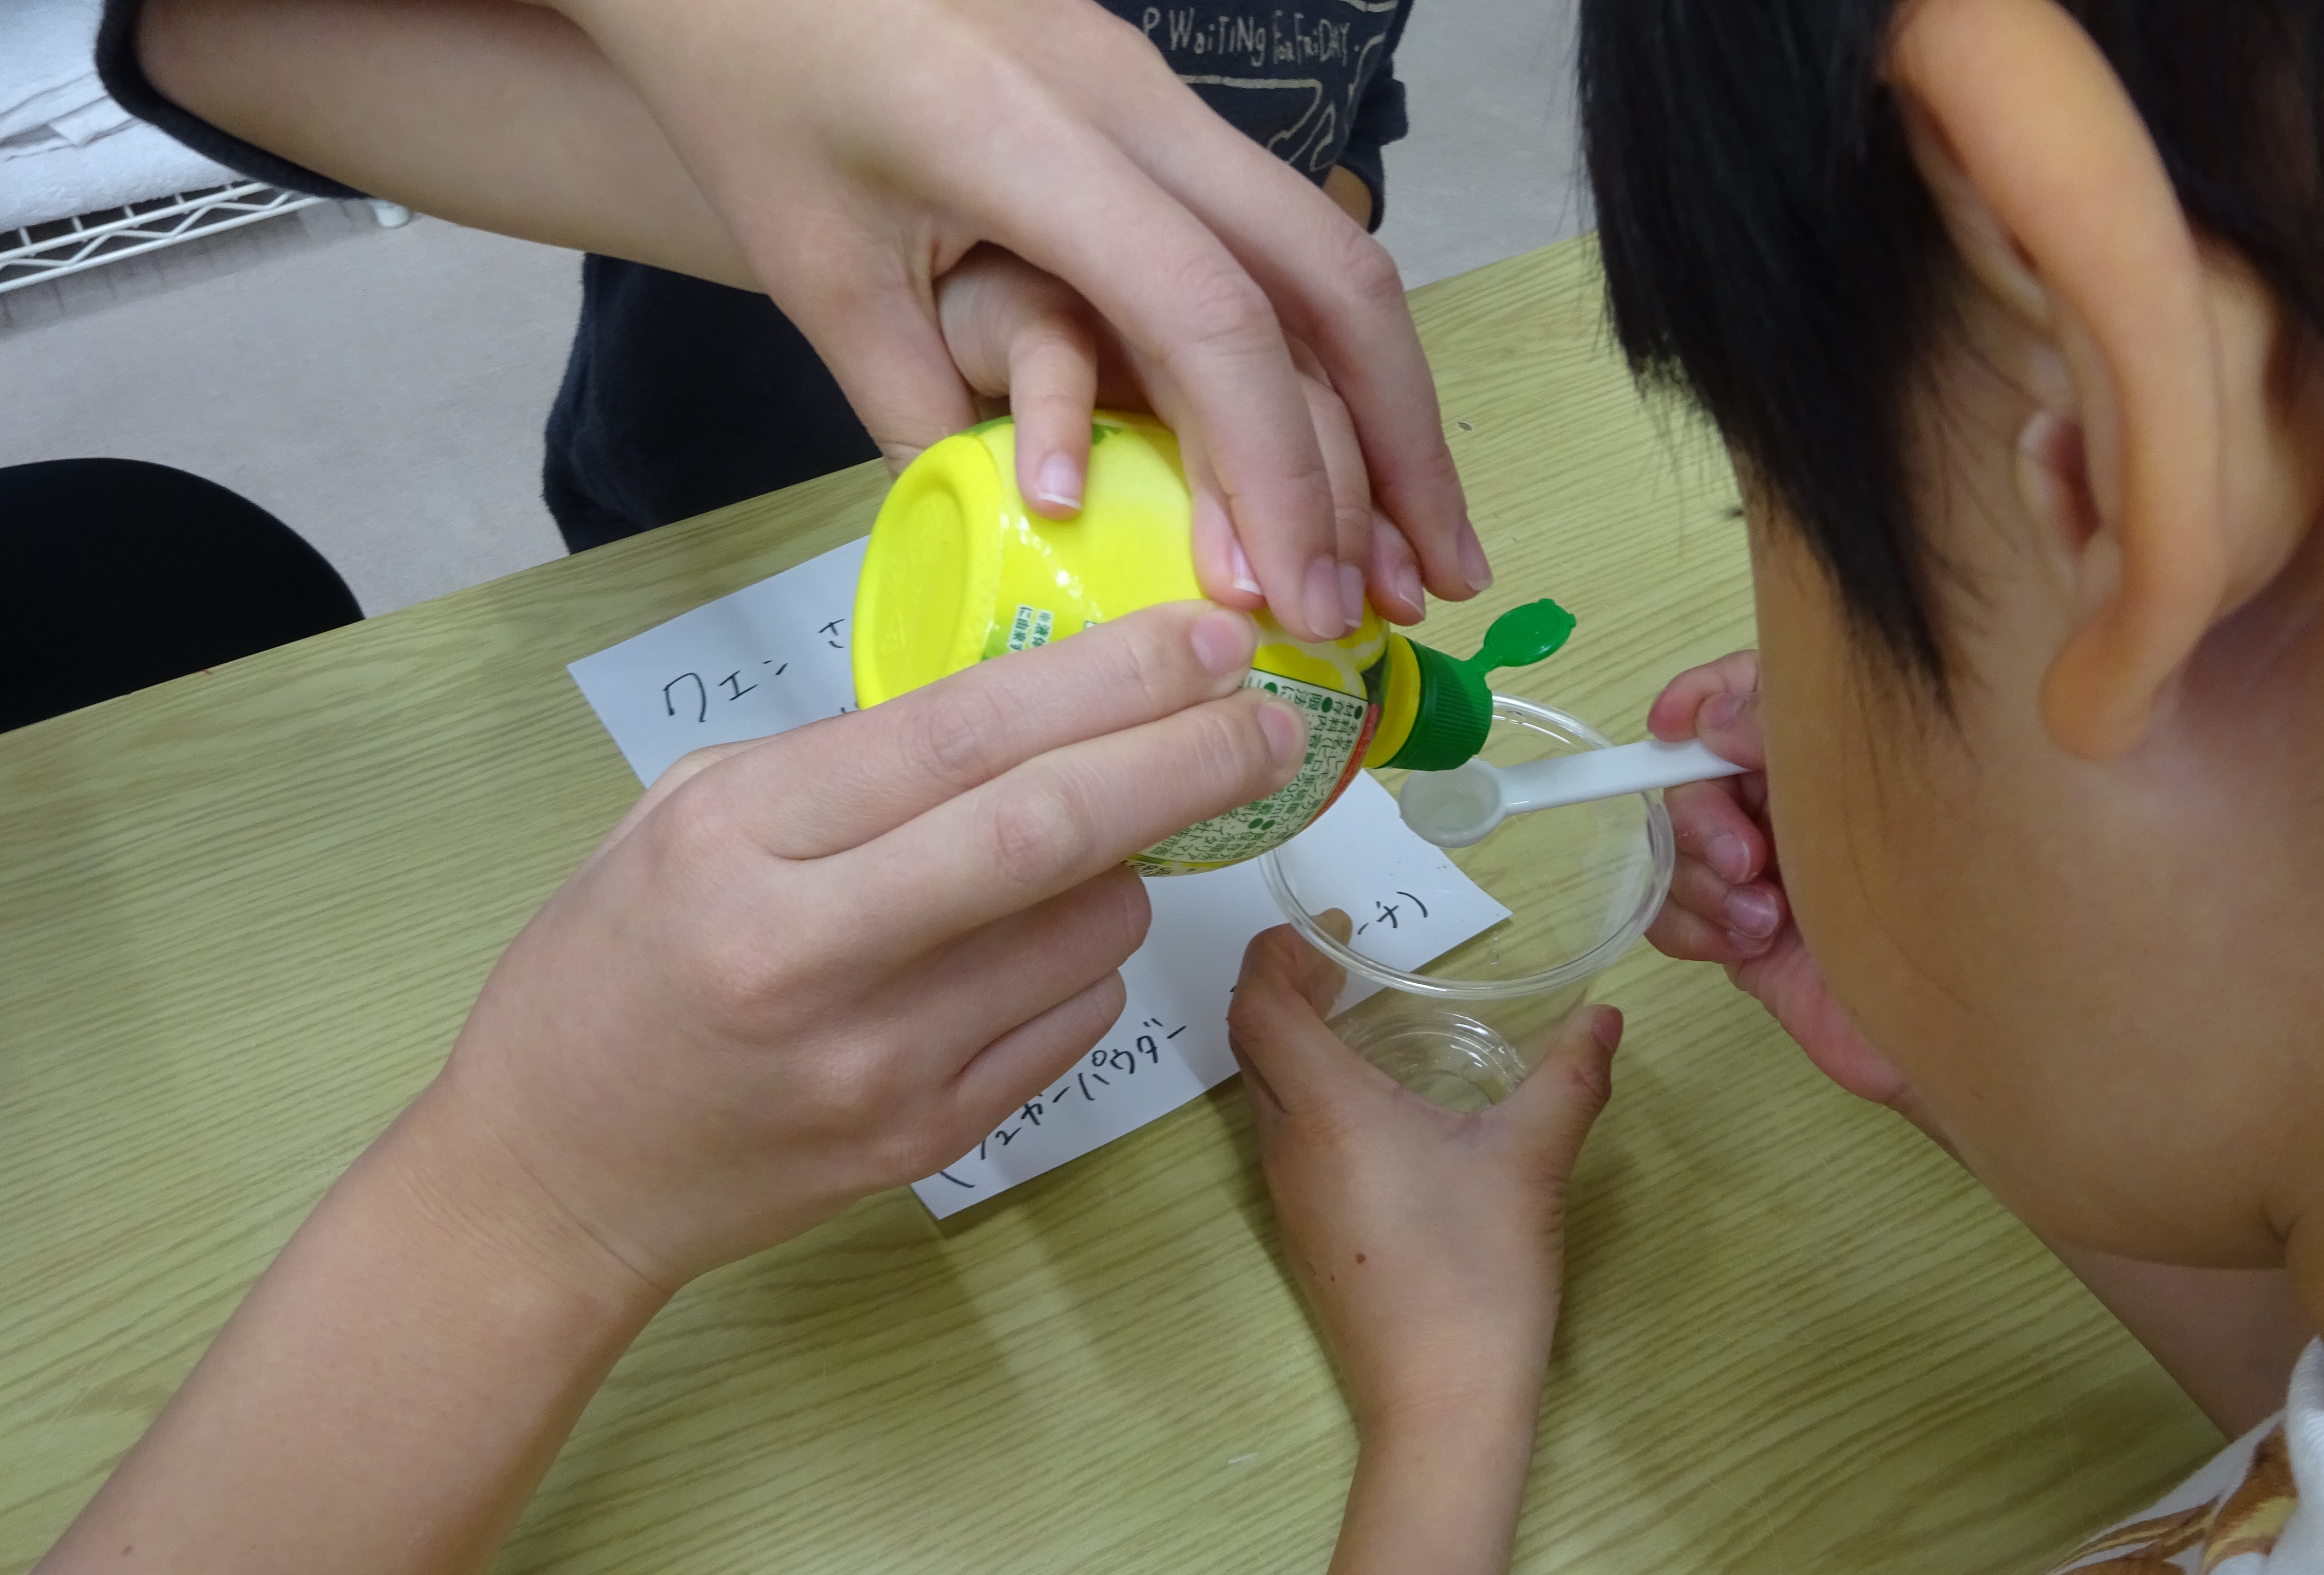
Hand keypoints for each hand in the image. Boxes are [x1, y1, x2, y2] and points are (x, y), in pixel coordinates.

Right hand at [427, 604, 1301, 1299]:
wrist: (557, 1179)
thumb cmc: (610, 973)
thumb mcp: (681, 820)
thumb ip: (844, 767)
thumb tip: (1021, 717)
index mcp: (741, 844)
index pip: (966, 737)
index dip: (1111, 680)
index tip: (1208, 640)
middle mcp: (817, 953)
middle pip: (1054, 830)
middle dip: (1189, 758)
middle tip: (1276, 716)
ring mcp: (884, 1063)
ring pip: (1092, 931)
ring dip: (1126, 870)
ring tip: (1072, 853)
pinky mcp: (933, 1138)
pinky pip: (1073, 1019)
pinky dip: (1080, 961)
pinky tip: (1016, 950)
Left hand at [545, 0, 1489, 638]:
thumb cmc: (749, 84)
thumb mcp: (812, 269)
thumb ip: (922, 407)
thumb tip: (1039, 541)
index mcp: (1032, 137)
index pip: (1209, 317)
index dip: (1272, 472)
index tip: (1302, 600)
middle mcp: (1132, 98)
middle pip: (1329, 275)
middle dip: (1397, 446)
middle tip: (1435, 587)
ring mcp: (1157, 92)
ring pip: (1328, 249)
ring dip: (1386, 405)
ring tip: (1419, 543)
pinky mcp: (1156, 109)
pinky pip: (1277, 235)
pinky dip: (1327, 355)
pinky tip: (1345, 442)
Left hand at [1226, 925, 1622, 1430]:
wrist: (1439, 1399)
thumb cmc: (1478, 1271)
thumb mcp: (1533, 1159)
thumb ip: (1570, 1078)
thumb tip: (1607, 1017)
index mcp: (1326, 1110)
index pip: (1258, 1004)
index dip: (1276, 953)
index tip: (1322, 925)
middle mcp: (1288, 1144)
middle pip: (1250, 1040)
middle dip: (1282, 985)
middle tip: (1341, 959)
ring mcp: (1289, 1193)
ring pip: (1265, 1089)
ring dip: (1294, 1040)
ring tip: (1358, 1014)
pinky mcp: (1306, 1229)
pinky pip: (1286, 1133)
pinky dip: (1310, 1089)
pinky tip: (1374, 1098)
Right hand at [1647, 649, 1927, 1117]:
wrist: (1973, 1026)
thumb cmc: (1958, 903)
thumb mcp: (1880, 800)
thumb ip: (1796, 741)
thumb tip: (1714, 718)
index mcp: (1832, 757)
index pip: (1745, 699)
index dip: (1697, 699)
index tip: (1671, 726)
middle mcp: (1792, 807)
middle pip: (1693, 780)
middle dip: (1702, 818)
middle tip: (1748, 860)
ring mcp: (1763, 876)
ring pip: (1673, 850)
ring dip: (1703, 883)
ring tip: (1767, 921)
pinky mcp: (1744, 941)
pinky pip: (1670, 918)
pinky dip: (1690, 927)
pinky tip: (1746, 945)